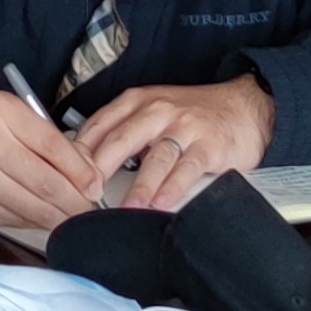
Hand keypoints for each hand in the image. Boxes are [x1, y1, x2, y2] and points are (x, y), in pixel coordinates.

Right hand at [0, 89, 106, 242]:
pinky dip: (37, 223)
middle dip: (75, 202)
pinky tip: (44, 220)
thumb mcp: (10, 122)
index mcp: (1, 111)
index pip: (53, 145)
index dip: (81, 172)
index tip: (95, 188)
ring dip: (60, 218)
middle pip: (47, 181)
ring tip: (73, 219)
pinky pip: (18, 218)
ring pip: (35, 206)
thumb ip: (49, 142)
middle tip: (89, 210)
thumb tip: (90, 176)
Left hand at [67, 74, 277, 214]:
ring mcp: (184, 127)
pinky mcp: (209, 145)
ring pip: (155, 158)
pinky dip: (173, 187)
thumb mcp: (152, 112)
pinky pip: (187, 168)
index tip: (65, 176)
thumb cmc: (192, 114)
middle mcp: (157, 110)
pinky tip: (161, 203)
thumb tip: (82, 164)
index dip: (79, 152)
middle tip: (86, 194)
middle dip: (100, 168)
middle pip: (121, 139)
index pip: (99, 125)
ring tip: (124, 209)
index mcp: (136, 101)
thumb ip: (121, 132)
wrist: (246, 106)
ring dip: (138, 186)